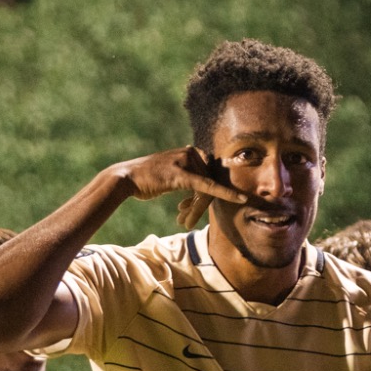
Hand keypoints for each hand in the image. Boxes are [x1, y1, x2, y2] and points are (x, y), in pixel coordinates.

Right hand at [112, 147, 248, 229]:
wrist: (125, 178)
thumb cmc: (146, 179)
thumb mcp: (170, 172)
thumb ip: (185, 173)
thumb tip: (199, 181)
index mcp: (189, 151)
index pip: (211, 168)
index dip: (225, 182)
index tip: (245, 189)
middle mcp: (190, 153)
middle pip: (210, 179)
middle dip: (202, 202)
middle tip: (185, 217)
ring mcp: (186, 162)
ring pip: (206, 188)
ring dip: (197, 208)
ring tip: (184, 220)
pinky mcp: (182, 175)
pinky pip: (208, 186)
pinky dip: (225, 194)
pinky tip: (242, 200)